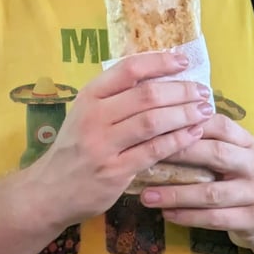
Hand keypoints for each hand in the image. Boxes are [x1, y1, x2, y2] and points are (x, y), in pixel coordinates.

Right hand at [24, 51, 212, 227]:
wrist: (49, 192)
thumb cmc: (75, 148)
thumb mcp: (86, 113)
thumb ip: (115, 97)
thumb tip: (160, 75)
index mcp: (89, 96)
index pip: (129, 69)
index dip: (160, 61)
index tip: (183, 61)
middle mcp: (94, 117)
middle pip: (146, 95)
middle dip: (181, 90)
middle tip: (203, 91)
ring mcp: (103, 145)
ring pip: (153, 121)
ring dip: (184, 114)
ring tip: (204, 110)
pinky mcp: (114, 171)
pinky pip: (154, 151)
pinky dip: (178, 140)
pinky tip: (194, 134)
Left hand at [138, 114, 253, 250]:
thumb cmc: (240, 182)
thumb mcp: (233, 157)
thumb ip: (207, 143)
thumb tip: (161, 128)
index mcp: (248, 142)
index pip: (220, 124)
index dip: (190, 123)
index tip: (158, 126)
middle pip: (216, 154)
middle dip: (180, 154)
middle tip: (147, 157)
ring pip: (211, 193)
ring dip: (176, 194)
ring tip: (147, 195)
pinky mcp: (253, 220)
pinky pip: (215, 219)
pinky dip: (187, 217)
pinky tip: (166, 214)